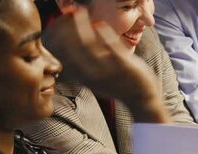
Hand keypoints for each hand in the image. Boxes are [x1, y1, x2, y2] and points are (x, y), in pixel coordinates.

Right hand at [45, 6, 165, 122]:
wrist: (142, 99)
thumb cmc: (118, 83)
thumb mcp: (94, 76)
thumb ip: (83, 61)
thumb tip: (72, 37)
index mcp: (82, 77)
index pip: (61, 54)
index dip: (55, 35)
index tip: (59, 21)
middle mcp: (91, 74)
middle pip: (70, 46)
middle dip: (65, 26)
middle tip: (68, 12)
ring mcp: (107, 69)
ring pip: (87, 42)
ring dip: (81, 23)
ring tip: (80, 11)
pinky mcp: (123, 64)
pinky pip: (109, 43)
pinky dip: (102, 31)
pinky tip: (99, 23)